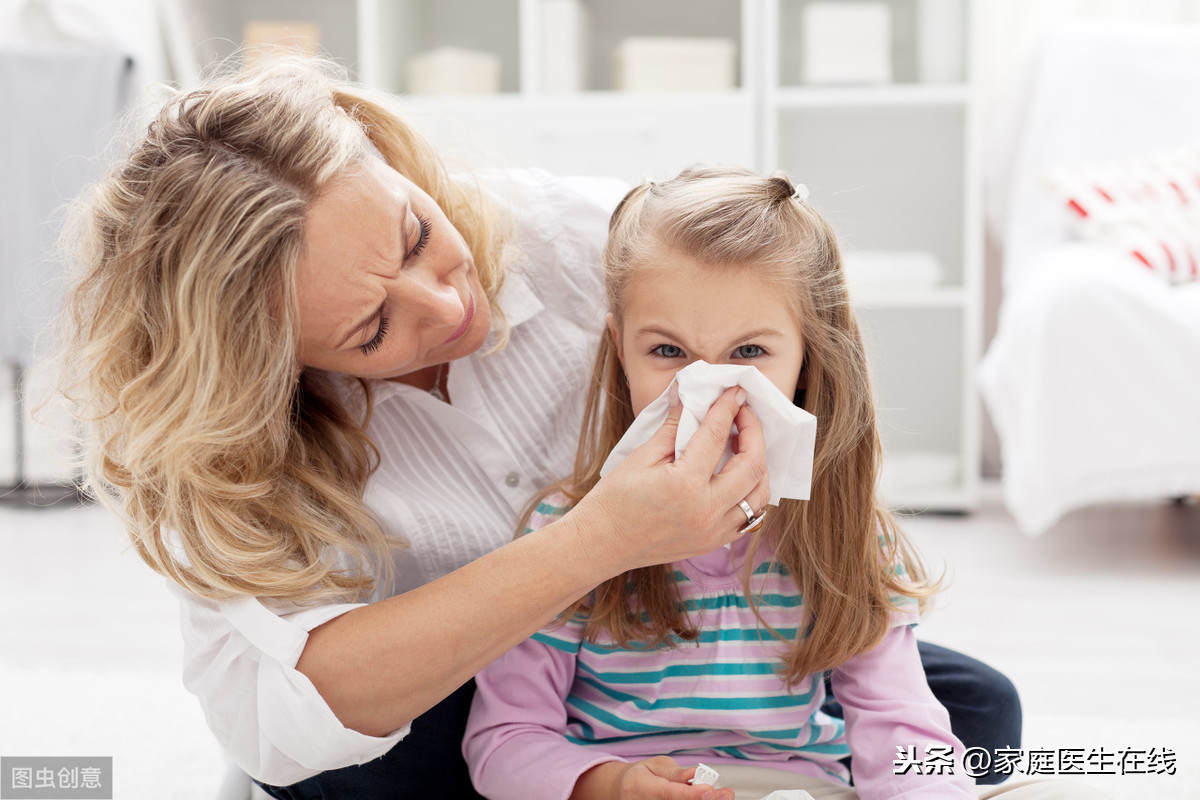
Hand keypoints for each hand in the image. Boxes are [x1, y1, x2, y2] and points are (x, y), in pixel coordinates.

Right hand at [570, 385, 769, 573]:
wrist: (601, 544)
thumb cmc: (614, 500)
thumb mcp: (641, 457)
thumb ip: (673, 426)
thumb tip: (688, 396)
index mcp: (684, 485)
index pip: (717, 436)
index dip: (728, 408)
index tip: (735, 392)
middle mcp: (706, 511)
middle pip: (752, 465)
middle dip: (754, 432)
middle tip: (744, 414)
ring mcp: (713, 531)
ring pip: (760, 494)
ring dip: (759, 464)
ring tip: (745, 444)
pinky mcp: (713, 542)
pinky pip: (749, 516)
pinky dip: (751, 492)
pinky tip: (739, 474)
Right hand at [572, 758, 734, 799]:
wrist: (623, 792)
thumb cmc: (641, 776)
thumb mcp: (655, 765)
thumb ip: (675, 773)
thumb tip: (693, 775)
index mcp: (641, 787)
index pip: (669, 794)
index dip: (691, 795)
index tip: (710, 791)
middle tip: (725, 794)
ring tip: (723, 796)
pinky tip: (710, 799)